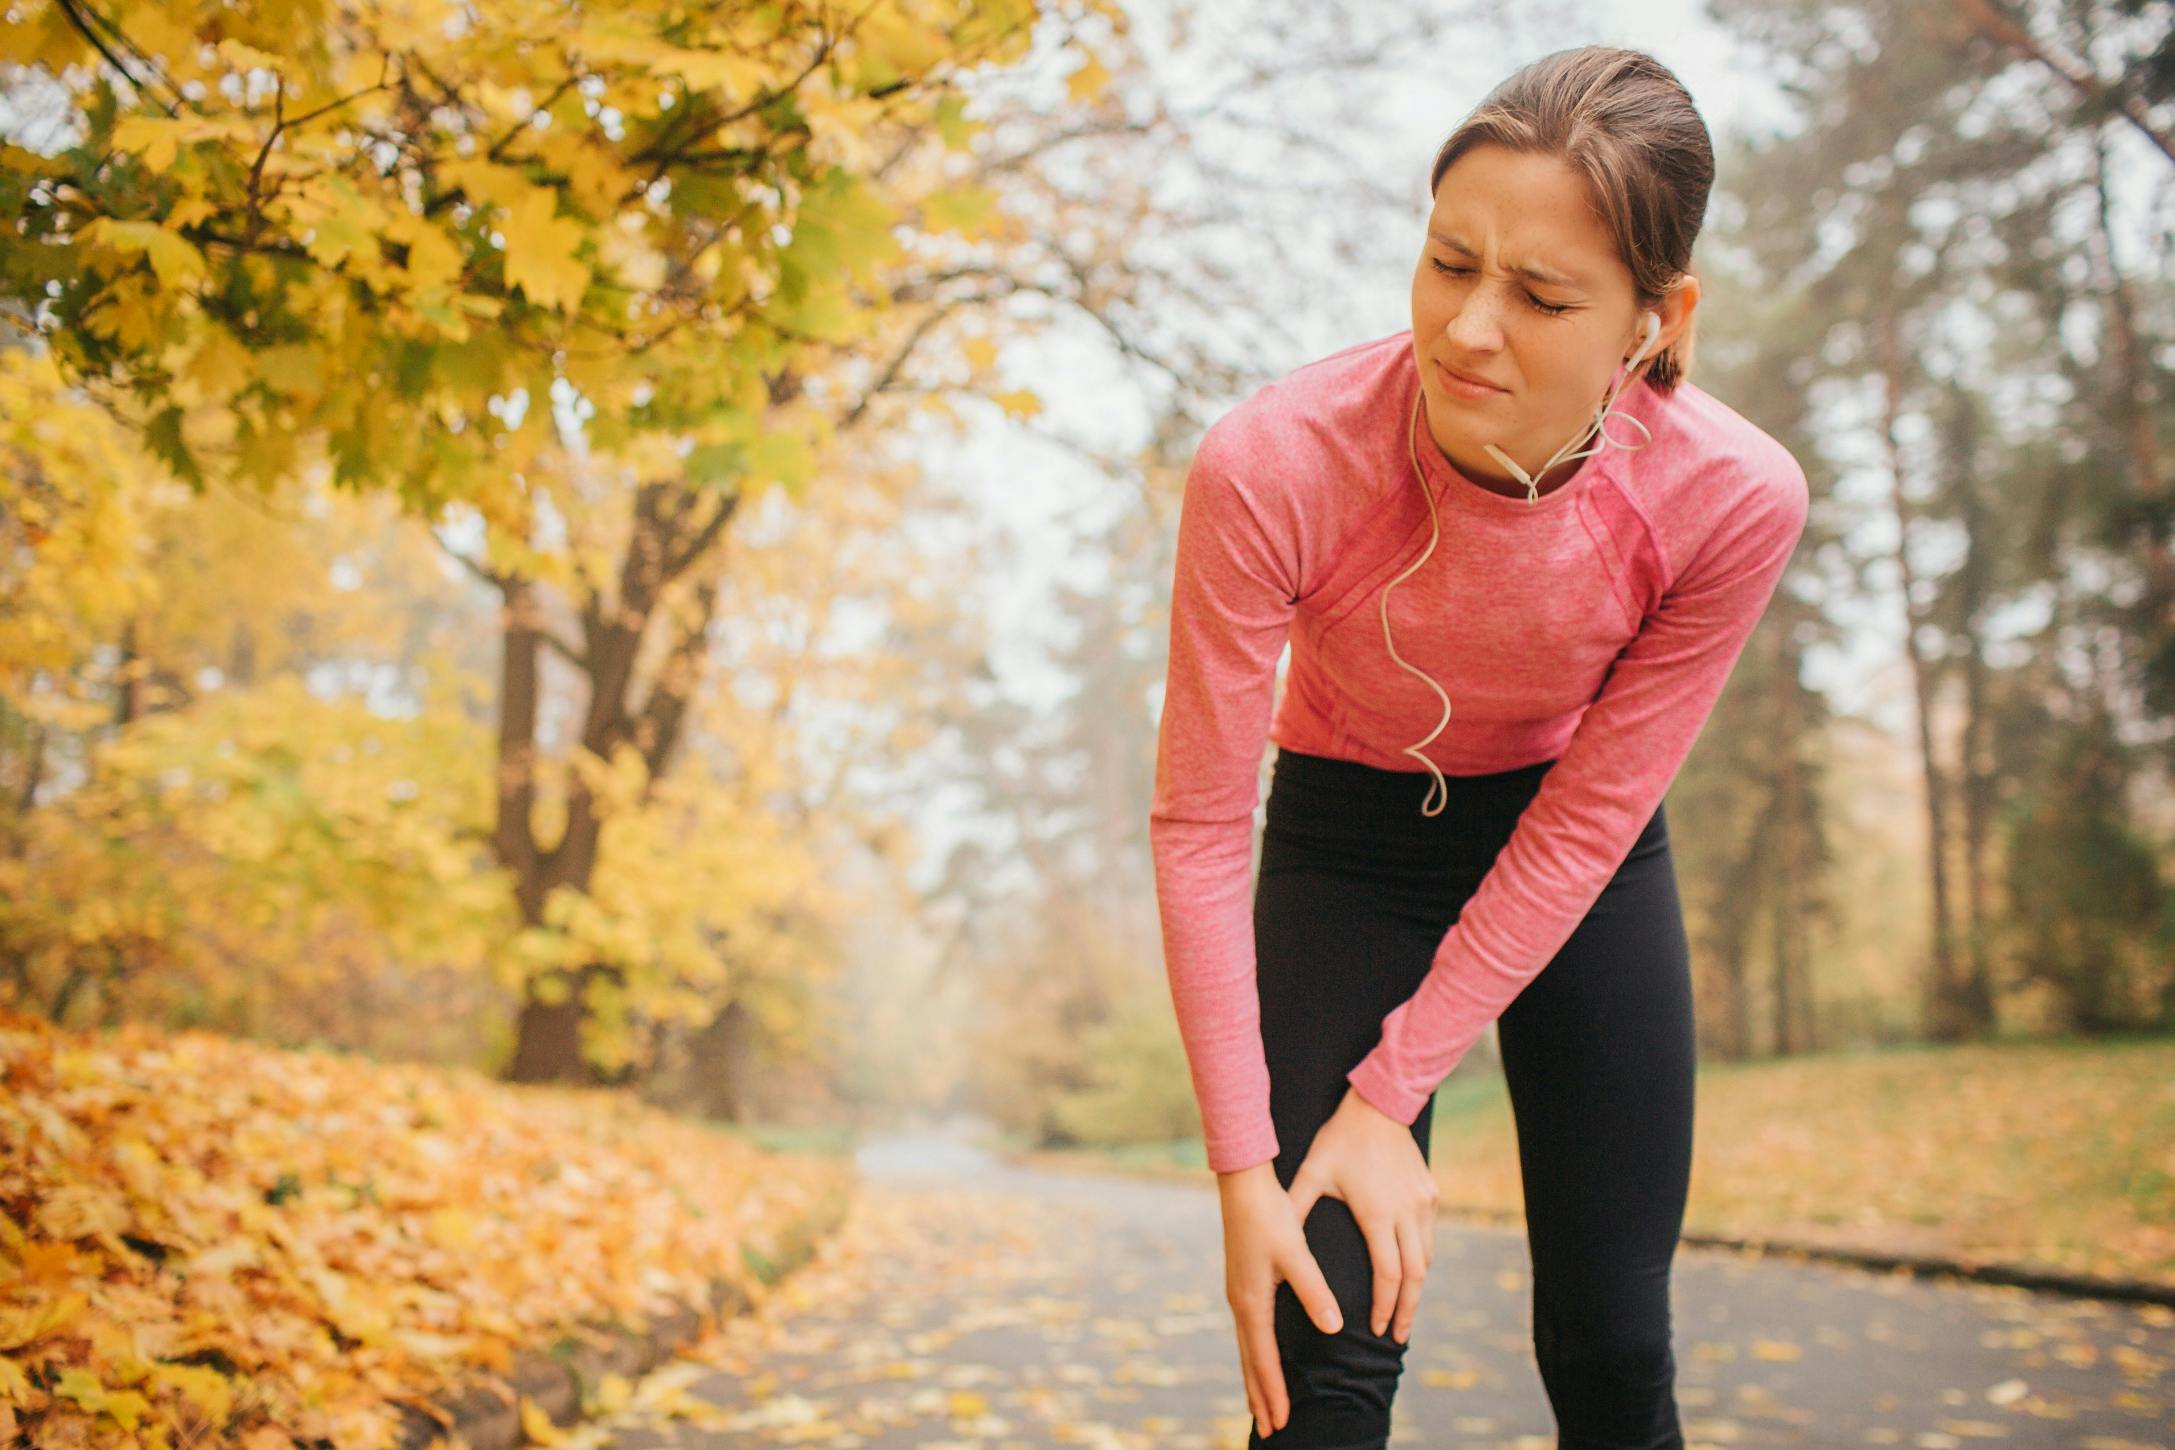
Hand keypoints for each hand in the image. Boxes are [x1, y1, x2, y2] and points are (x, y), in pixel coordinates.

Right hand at [1216, 1160, 1342, 1439]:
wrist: (1243, 1183)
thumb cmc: (1270, 1215)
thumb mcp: (1296, 1253)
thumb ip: (1315, 1291)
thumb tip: (1334, 1328)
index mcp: (1251, 1300)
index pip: (1265, 1357)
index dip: (1275, 1391)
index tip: (1283, 1421)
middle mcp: (1240, 1302)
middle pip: (1250, 1361)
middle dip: (1261, 1396)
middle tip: (1271, 1431)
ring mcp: (1238, 1293)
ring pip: (1247, 1348)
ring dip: (1255, 1379)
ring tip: (1260, 1407)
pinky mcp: (1242, 1284)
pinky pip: (1248, 1332)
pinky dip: (1254, 1355)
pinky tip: (1259, 1358)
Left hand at [1288, 1086, 1437, 1344]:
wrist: (1378, 1105)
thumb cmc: (1339, 1139)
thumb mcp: (1313, 1173)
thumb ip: (1296, 1206)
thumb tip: (1273, 1236)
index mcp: (1378, 1214)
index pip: (1388, 1276)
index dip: (1385, 1307)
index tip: (1377, 1330)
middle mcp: (1406, 1213)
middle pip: (1415, 1276)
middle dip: (1407, 1310)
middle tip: (1398, 1337)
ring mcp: (1423, 1203)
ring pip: (1426, 1257)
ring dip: (1417, 1287)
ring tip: (1405, 1310)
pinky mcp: (1430, 1193)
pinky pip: (1429, 1235)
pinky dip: (1422, 1258)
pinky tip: (1411, 1271)